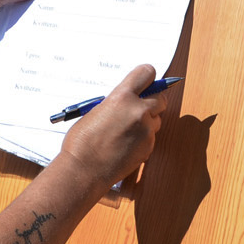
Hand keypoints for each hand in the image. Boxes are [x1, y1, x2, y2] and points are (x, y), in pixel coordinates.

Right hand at [58, 65, 167, 189]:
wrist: (84, 170)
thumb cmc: (83, 142)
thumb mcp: (96, 111)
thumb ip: (116, 102)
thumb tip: (129, 99)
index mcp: (122, 97)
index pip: (147, 73)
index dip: (147, 77)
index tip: (146, 81)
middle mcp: (138, 111)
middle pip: (161, 97)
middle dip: (153, 100)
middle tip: (140, 106)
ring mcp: (146, 130)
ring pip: (157, 118)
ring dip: (148, 120)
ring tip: (127, 129)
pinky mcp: (149, 146)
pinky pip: (152, 136)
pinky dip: (143, 137)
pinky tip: (126, 143)